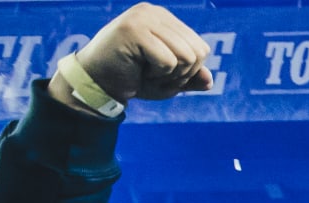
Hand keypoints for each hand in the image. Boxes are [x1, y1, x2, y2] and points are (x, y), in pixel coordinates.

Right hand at [50, 3, 211, 110]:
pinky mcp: (133, 29)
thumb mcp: (168, 81)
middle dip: (182, 75)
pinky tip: (138, 69)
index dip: (189, 71)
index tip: (163, 72)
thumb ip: (190, 78)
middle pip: (198, 52)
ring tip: (147, 72)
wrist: (98, 84)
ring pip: (186, 56)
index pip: (201, 47)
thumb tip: (210, 80)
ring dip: (170, 76)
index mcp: (165, 19)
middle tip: (155, 75)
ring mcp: (143, 18)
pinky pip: (168, 61)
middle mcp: (154, 13)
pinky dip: (158, 75)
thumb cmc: (132, 79)